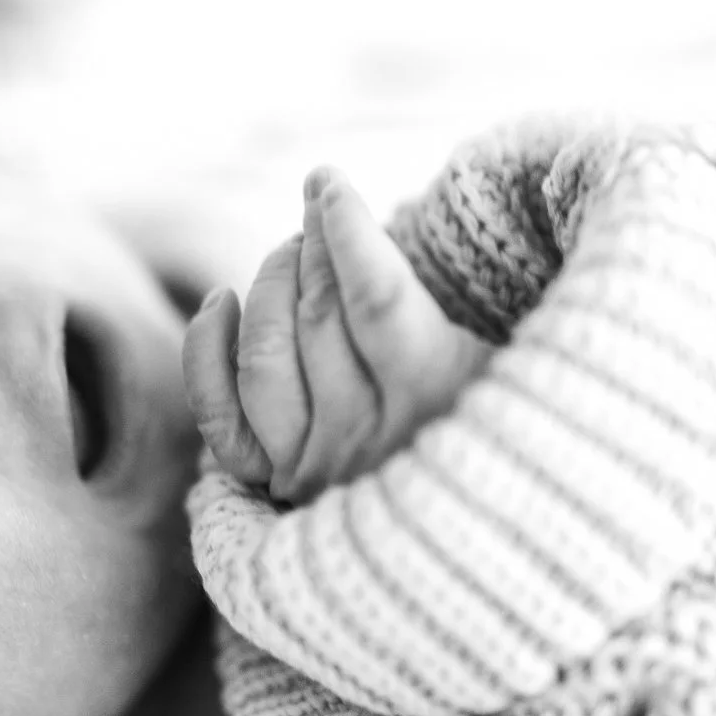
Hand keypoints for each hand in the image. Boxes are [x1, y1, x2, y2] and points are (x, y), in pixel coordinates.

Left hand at [182, 167, 490, 504]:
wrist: (476, 533)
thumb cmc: (507, 424)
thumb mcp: (508, 355)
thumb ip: (462, 297)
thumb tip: (393, 223)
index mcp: (439, 398)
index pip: (376, 296)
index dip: (346, 229)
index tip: (330, 182)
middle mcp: (369, 438)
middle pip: (318, 316)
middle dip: (311, 244)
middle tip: (318, 207)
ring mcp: (315, 465)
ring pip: (264, 355)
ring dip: (269, 286)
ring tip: (290, 251)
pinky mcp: (274, 484)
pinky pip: (218, 415)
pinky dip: (207, 353)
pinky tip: (222, 302)